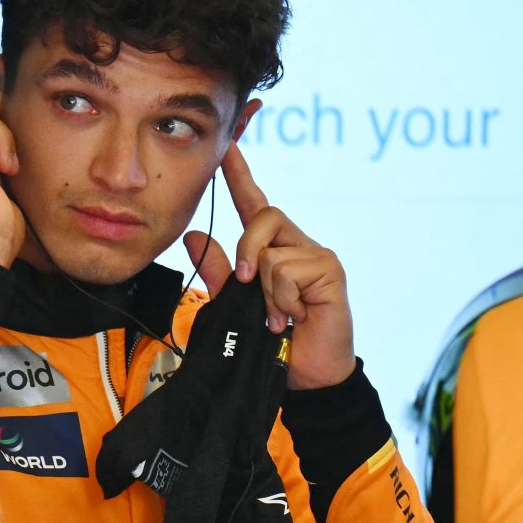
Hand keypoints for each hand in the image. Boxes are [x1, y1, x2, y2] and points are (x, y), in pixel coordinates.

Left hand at [183, 143, 356, 390]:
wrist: (306, 377)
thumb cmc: (273, 342)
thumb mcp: (233, 304)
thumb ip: (215, 271)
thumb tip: (192, 235)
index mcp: (272, 248)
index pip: (254, 202)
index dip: (239, 173)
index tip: (226, 145)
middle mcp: (296, 244)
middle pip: (263, 216)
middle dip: (246, 250)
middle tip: (247, 286)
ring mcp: (316, 255)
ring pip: (270, 248)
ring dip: (265, 290)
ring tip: (279, 316)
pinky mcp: (330, 270)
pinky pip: (285, 269)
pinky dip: (281, 299)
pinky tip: (294, 318)